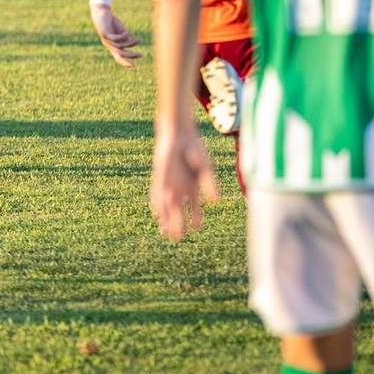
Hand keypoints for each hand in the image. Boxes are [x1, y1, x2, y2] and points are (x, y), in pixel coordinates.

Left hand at [91, 5, 141, 67]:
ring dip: (130, 44)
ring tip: (139, 40)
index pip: (118, 57)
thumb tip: (130, 42)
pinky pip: (115, 38)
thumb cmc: (111, 22)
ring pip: (119, 46)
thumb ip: (125, 37)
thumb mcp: (121, 31)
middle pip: (120, 54)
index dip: (125, 62)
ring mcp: (106, 40)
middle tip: (141, 55)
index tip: (134, 66)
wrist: (102, 12)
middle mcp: (108, 45)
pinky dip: (122, 36)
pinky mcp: (105, 34)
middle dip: (131, 55)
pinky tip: (127, 33)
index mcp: (112, 46)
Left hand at [150, 123, 219, 240]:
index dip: (196, 219)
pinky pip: (157, 194)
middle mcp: (180, 188)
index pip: (194, 208)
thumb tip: (216, 202)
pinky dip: (158, 205)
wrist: (179, 134)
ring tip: (167, 233)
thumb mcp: (205, 168)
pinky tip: (158, 214)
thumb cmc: (195, 149)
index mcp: (193, 187)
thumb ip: (209, 184)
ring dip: (167, 219)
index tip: (196, 228)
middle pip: (179, 211)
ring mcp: (169, 183)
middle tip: (177, 238)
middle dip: (178, 224)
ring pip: (167, 206)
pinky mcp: (160, 177)